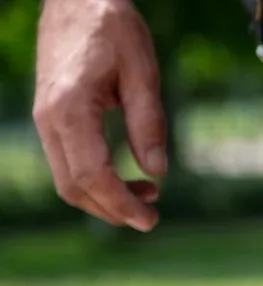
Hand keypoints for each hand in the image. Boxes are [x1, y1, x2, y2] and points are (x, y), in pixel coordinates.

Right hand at [33, 0, 166, 231]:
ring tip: (148, 196)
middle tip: (151, 217)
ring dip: (105, 198)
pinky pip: (67, 163)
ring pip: (67, 179)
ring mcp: (45, 120)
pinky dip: (95, 180)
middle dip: (112, 209)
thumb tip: (157, 172)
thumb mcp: (143, 72)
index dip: (120, 204)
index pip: (91, 175)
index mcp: (70, 109)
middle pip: (74, 186)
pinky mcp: (51, 118)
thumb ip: (149, 122)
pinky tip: (127, 179)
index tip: (149, 219)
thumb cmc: (112, 28)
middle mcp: (49, 120)